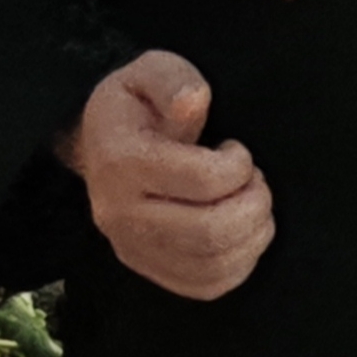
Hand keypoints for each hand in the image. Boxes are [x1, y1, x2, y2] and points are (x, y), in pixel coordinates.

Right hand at [59, 51, 275, 302]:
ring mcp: (131, 247)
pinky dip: (241, 263)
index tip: (236, 148)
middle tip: (255, 181)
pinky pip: (207, 285)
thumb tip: (194, 102)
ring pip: (213, 264)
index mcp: (122, 163)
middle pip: (210, 232)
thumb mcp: (149, 70)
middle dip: (255, 204)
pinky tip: (243, 232)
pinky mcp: (148, 268)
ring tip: (251, 203)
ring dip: (254, 234)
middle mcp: (119, 214)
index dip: (239, 165)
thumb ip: (173, 80)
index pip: (203, 181)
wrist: (100, 143)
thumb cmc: (138, 104)